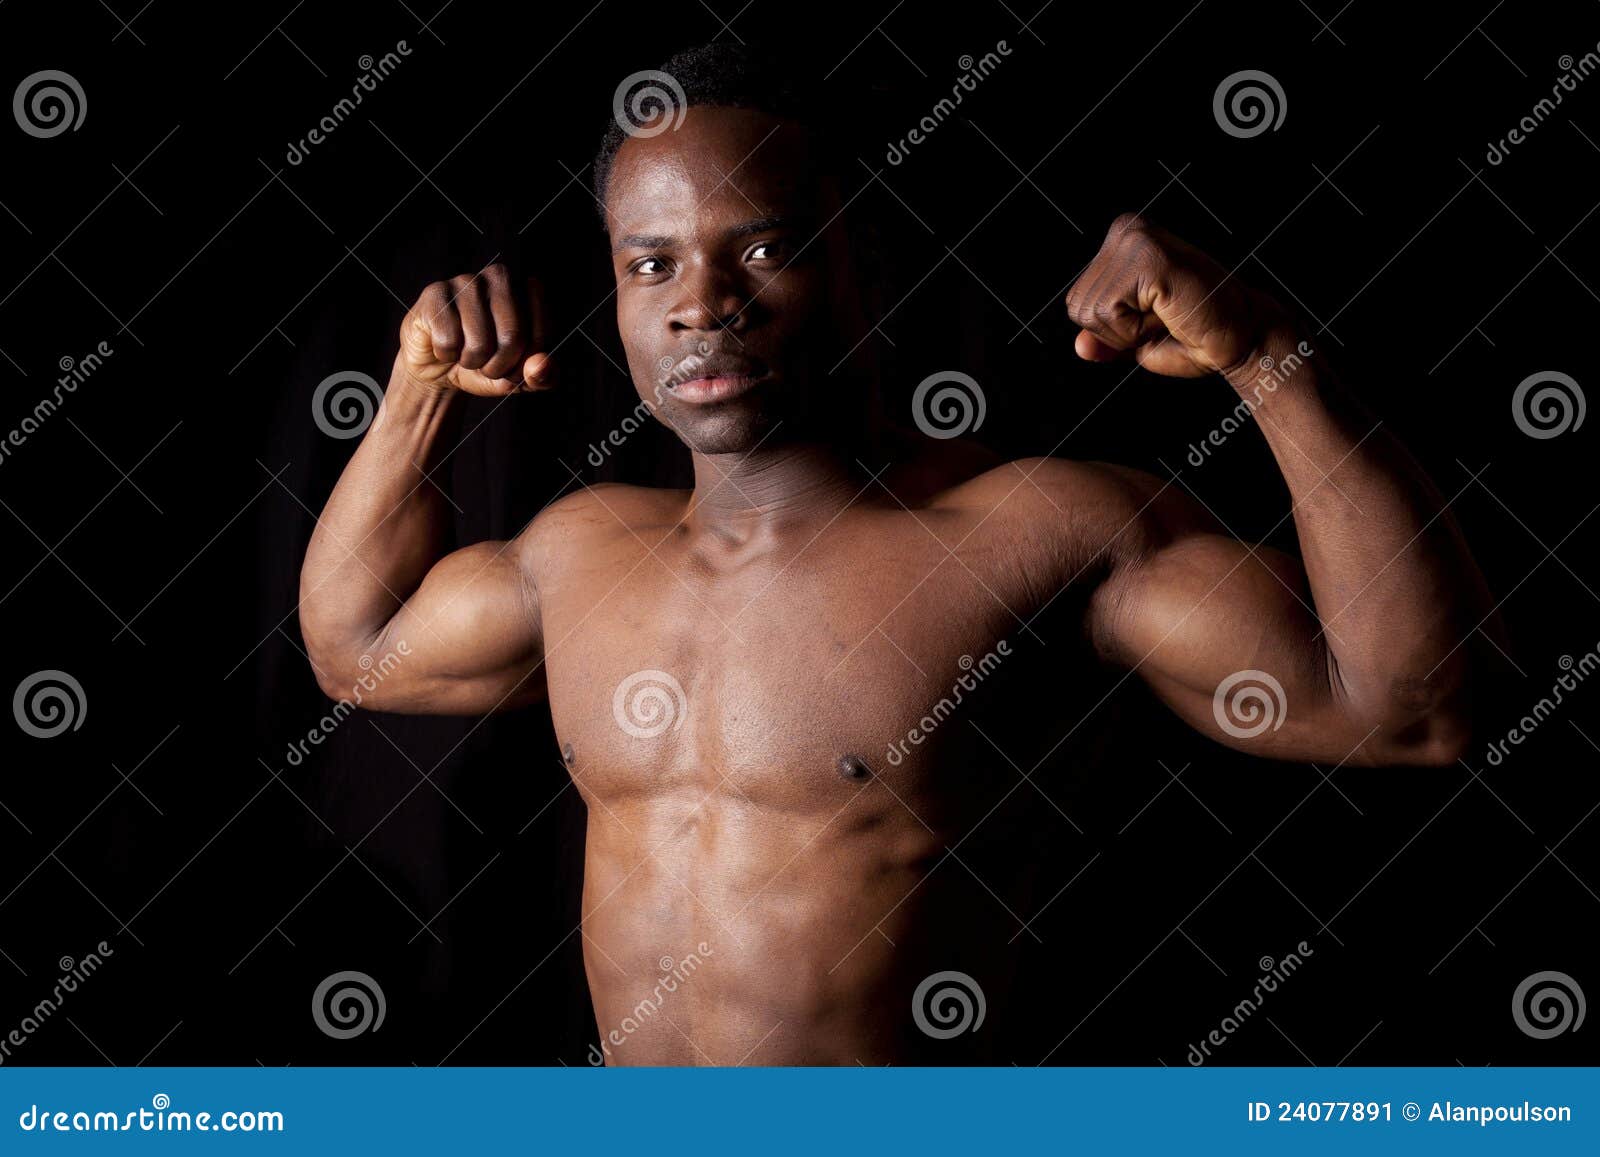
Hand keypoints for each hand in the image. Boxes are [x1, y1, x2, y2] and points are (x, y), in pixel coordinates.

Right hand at [397, 263, 553, 395]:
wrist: (440, 367)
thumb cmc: (486, 364)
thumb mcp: (521, 378)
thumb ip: (542, 376)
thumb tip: (541, 365)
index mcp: (529, 291)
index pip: (542, 335)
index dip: (527, 364)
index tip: (514, 369)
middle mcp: (500, 277)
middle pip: (512, 337)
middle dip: (499, 367)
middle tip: (488, 367)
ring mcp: (467, 281)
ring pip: (479, 342)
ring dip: (472, 362)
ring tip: (466, 354)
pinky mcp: (436, 292)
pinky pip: (448, 340)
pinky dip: (447, 354)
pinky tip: (445, 344)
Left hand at [1065, 213, 1287, 379]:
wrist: (1242, 337)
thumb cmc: (1196, 336)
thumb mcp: (1136, 340)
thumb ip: (1104, 339)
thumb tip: (1079, 347)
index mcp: (1120, 240)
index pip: (1077, 304)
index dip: (1113, 329)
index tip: (1155, 317)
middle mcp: (1125, 230)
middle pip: (1079, 308)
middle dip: (1119, 332)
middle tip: (1166, 317)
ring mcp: (1135, 239)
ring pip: (1092, 313)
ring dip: (1131, 332)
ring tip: (1170, 314)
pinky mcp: (1148, 257)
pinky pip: (1110, 313)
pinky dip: (1138, 330)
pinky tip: (1170, 312)